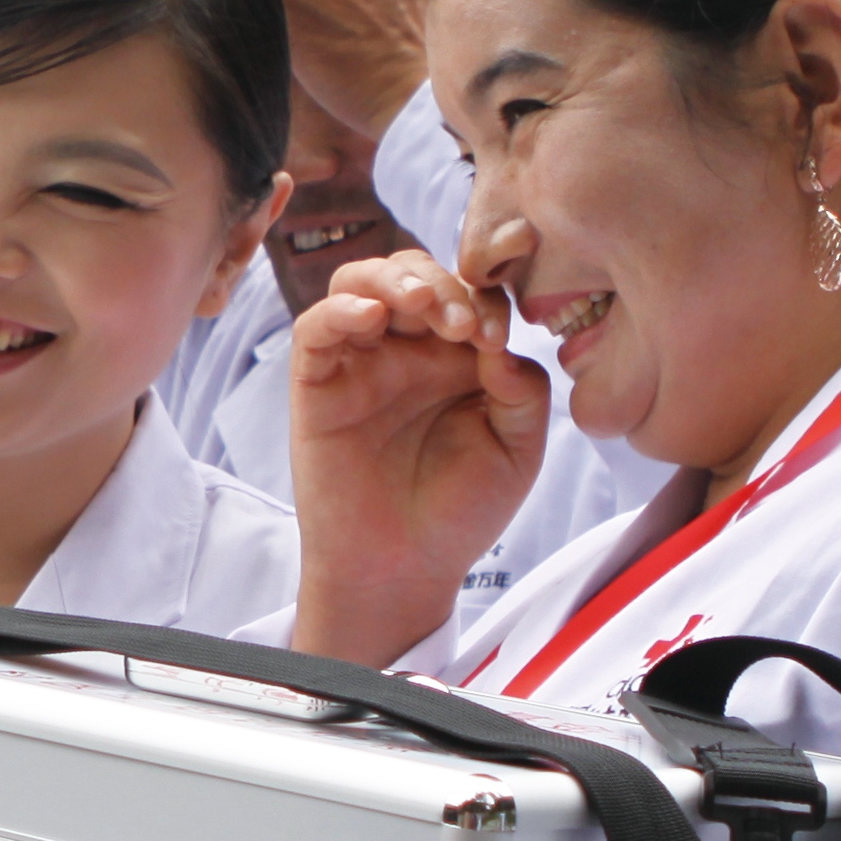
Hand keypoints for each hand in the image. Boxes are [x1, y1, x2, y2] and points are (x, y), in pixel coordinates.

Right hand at [282, 250, 546, 663]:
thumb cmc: (460, 510)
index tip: (496, 337)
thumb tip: (500, 344)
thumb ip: (524, 391)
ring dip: (392, 280)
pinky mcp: (317, 382)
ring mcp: (360, 361)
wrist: (405, 567)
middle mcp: (407, 348)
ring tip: (422, 305)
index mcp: (458, 356)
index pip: (467, 294)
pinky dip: (340, 309)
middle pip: (412, 272)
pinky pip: (316, 327)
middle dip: (441, 283)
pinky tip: (372, 318)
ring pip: (360, 282)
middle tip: (461, 323)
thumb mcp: (517, 449)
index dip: (482, 299)